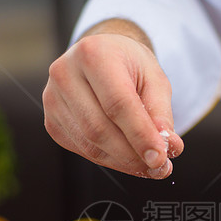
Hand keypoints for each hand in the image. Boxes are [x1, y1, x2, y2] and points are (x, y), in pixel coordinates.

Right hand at [42, 20, 183, 178]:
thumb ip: (161, 113)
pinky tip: (128, 157)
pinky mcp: (51, 122)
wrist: (102, 56)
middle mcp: (65, 74)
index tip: (161, 158)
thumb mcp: (154, 79)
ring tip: (149, 165)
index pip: (117, 103)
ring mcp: (52, 99)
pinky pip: (82, 150)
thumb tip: (168, 149)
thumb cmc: (130, 66)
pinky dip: (109, 159)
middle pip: (99, 128)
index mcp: (93, 53)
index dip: (140, 135)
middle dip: (132, 155)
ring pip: (90, 145)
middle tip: (160, 167)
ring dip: (123, 162)